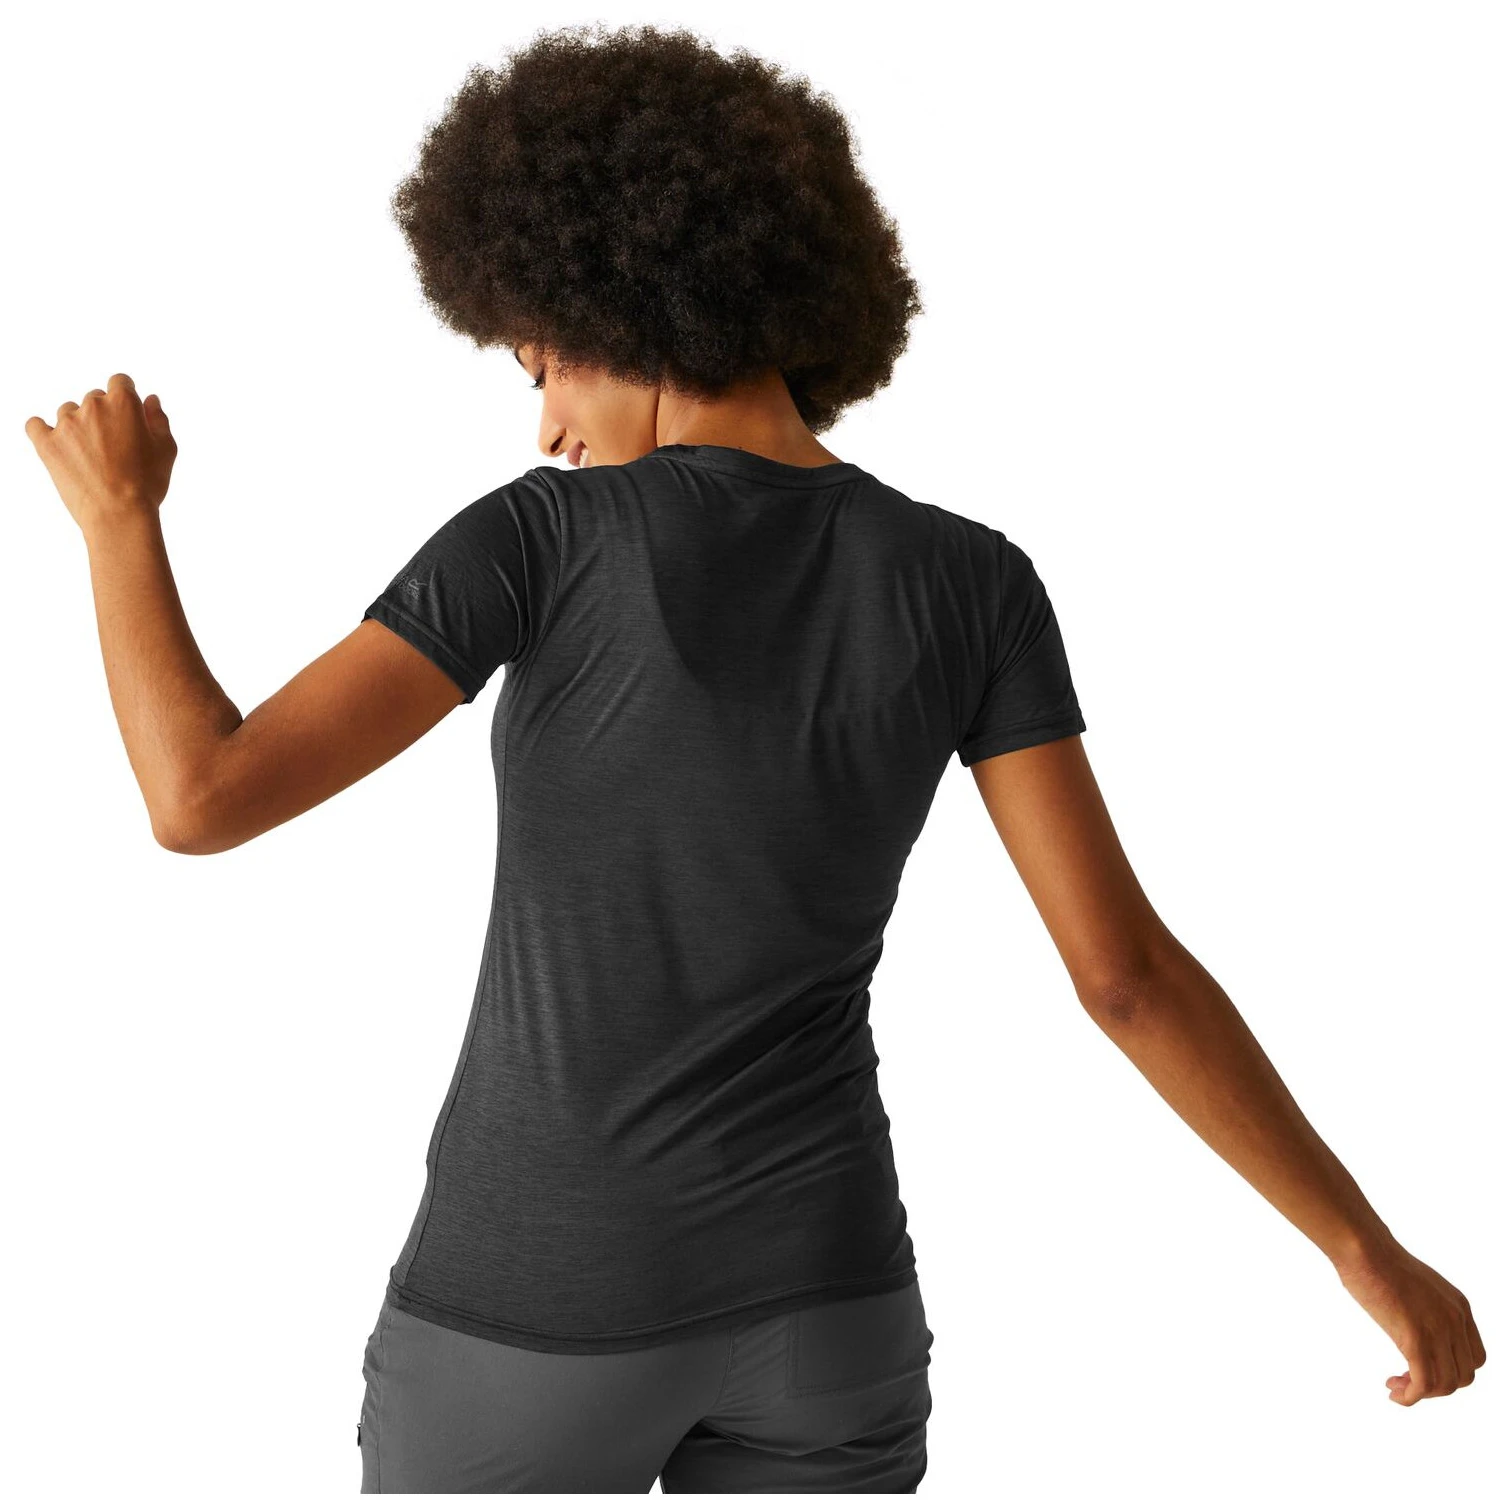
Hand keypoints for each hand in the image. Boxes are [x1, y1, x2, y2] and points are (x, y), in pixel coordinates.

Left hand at [25, 372, 176, 534]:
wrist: (119, 514)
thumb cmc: (147, 484)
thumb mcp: (166, 450)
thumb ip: (158, 419)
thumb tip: (150, 399)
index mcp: (123, 403)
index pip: (121, 382)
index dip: (126, 396)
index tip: (127, 415)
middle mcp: (93, 406)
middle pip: (95, 398)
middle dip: (104, 415)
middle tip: (113, 445)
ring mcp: (66, 424)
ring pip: (68, 412)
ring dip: (78, 425)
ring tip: (89, 455)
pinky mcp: (46, 443)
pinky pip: (35, 425)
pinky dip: (43, 430)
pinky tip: (55, 442)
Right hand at [1334, 1239, 1485, 1403]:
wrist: (1364, 1249)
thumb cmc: (1377, 1261)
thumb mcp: (1417, 1287)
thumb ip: (1427, 1309)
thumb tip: (1413, 1326)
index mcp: (1460, 1307)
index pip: (1474, 1357)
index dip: (1451, 1371)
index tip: (1422, 1367)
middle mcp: (1456, 1320)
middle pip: (1463, 1375)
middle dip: (1437, 1386)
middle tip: (1406, 1379)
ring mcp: (1438, 1329)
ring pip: (1446, 1384)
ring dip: (1421, 1394)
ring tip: (1396, 1386)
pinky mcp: (1415, 1337)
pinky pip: (1423, 1383)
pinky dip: (1410, 1397)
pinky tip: (1393, 1393)